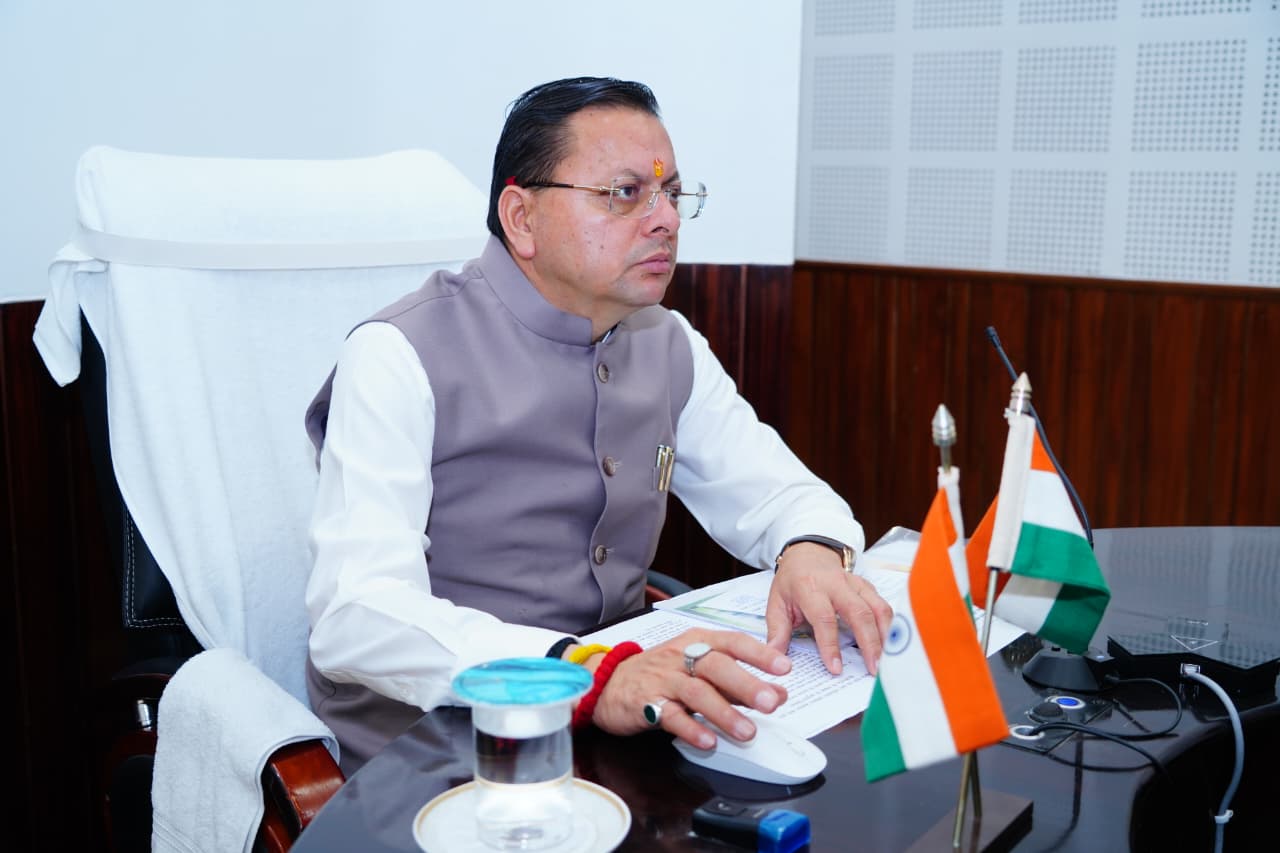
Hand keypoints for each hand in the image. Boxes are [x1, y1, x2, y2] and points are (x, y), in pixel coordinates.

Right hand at [590, 629, 790, 748]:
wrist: (608, 682)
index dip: (759, 654)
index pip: (732, 642)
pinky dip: (691, 729)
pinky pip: (670, 716)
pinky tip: (708, 741)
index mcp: (697, 643)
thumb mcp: (700, 672)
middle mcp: (681, 657)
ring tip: (746, 731)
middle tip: (771, 703)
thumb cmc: (661, 674)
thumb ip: (738, 683)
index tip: (784, 668)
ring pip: (696, 692)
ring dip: (724, 712)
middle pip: (716, 666)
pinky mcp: (646, 703)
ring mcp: (663, 679)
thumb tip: (779, 692)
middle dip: (746, 684)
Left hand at [764, 541, 892, 675]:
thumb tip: (775, 659)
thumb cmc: (792, 581)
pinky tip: (891, 645)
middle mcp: (836, 584)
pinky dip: (890, 626)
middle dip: (869, 642)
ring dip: (885, 635)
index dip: (830, 645)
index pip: (824, 618)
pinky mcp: (868, 587)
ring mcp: (855, 584)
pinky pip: (883, 606)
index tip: (836, 668)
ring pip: (877, 608)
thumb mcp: (776, 602)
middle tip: (875, 669)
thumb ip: (777, 631)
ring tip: (888, 661)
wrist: (807, 553)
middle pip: (859, 612)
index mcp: (810, 588)